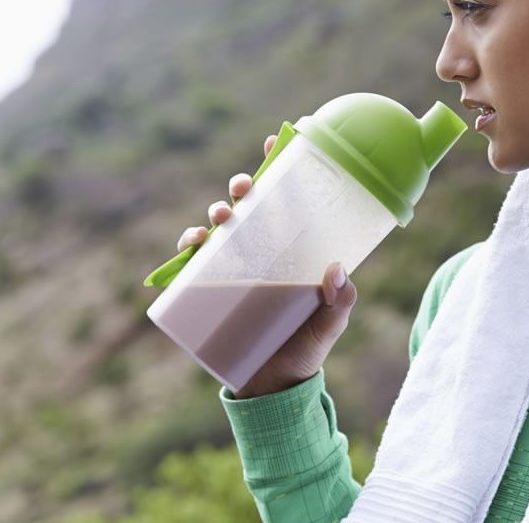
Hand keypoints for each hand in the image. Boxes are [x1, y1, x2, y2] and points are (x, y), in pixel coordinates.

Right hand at [176, 133, 358, 398]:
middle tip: (244, 186)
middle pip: (249, 206)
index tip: (277, 139)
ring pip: (220, 228)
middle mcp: (262, 252)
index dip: (280, 165)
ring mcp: (234, 270)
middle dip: (243, 187)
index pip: (287, 199)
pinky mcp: (210, 292)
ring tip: (221, 216)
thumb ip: (340, 301)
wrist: (275, 389)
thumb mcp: (330, 324)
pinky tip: (193, 243)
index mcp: (292, 249)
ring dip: (216, 213)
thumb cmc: (306, 348)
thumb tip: (337, 270)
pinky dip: (188, 248)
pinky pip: (193, 263)